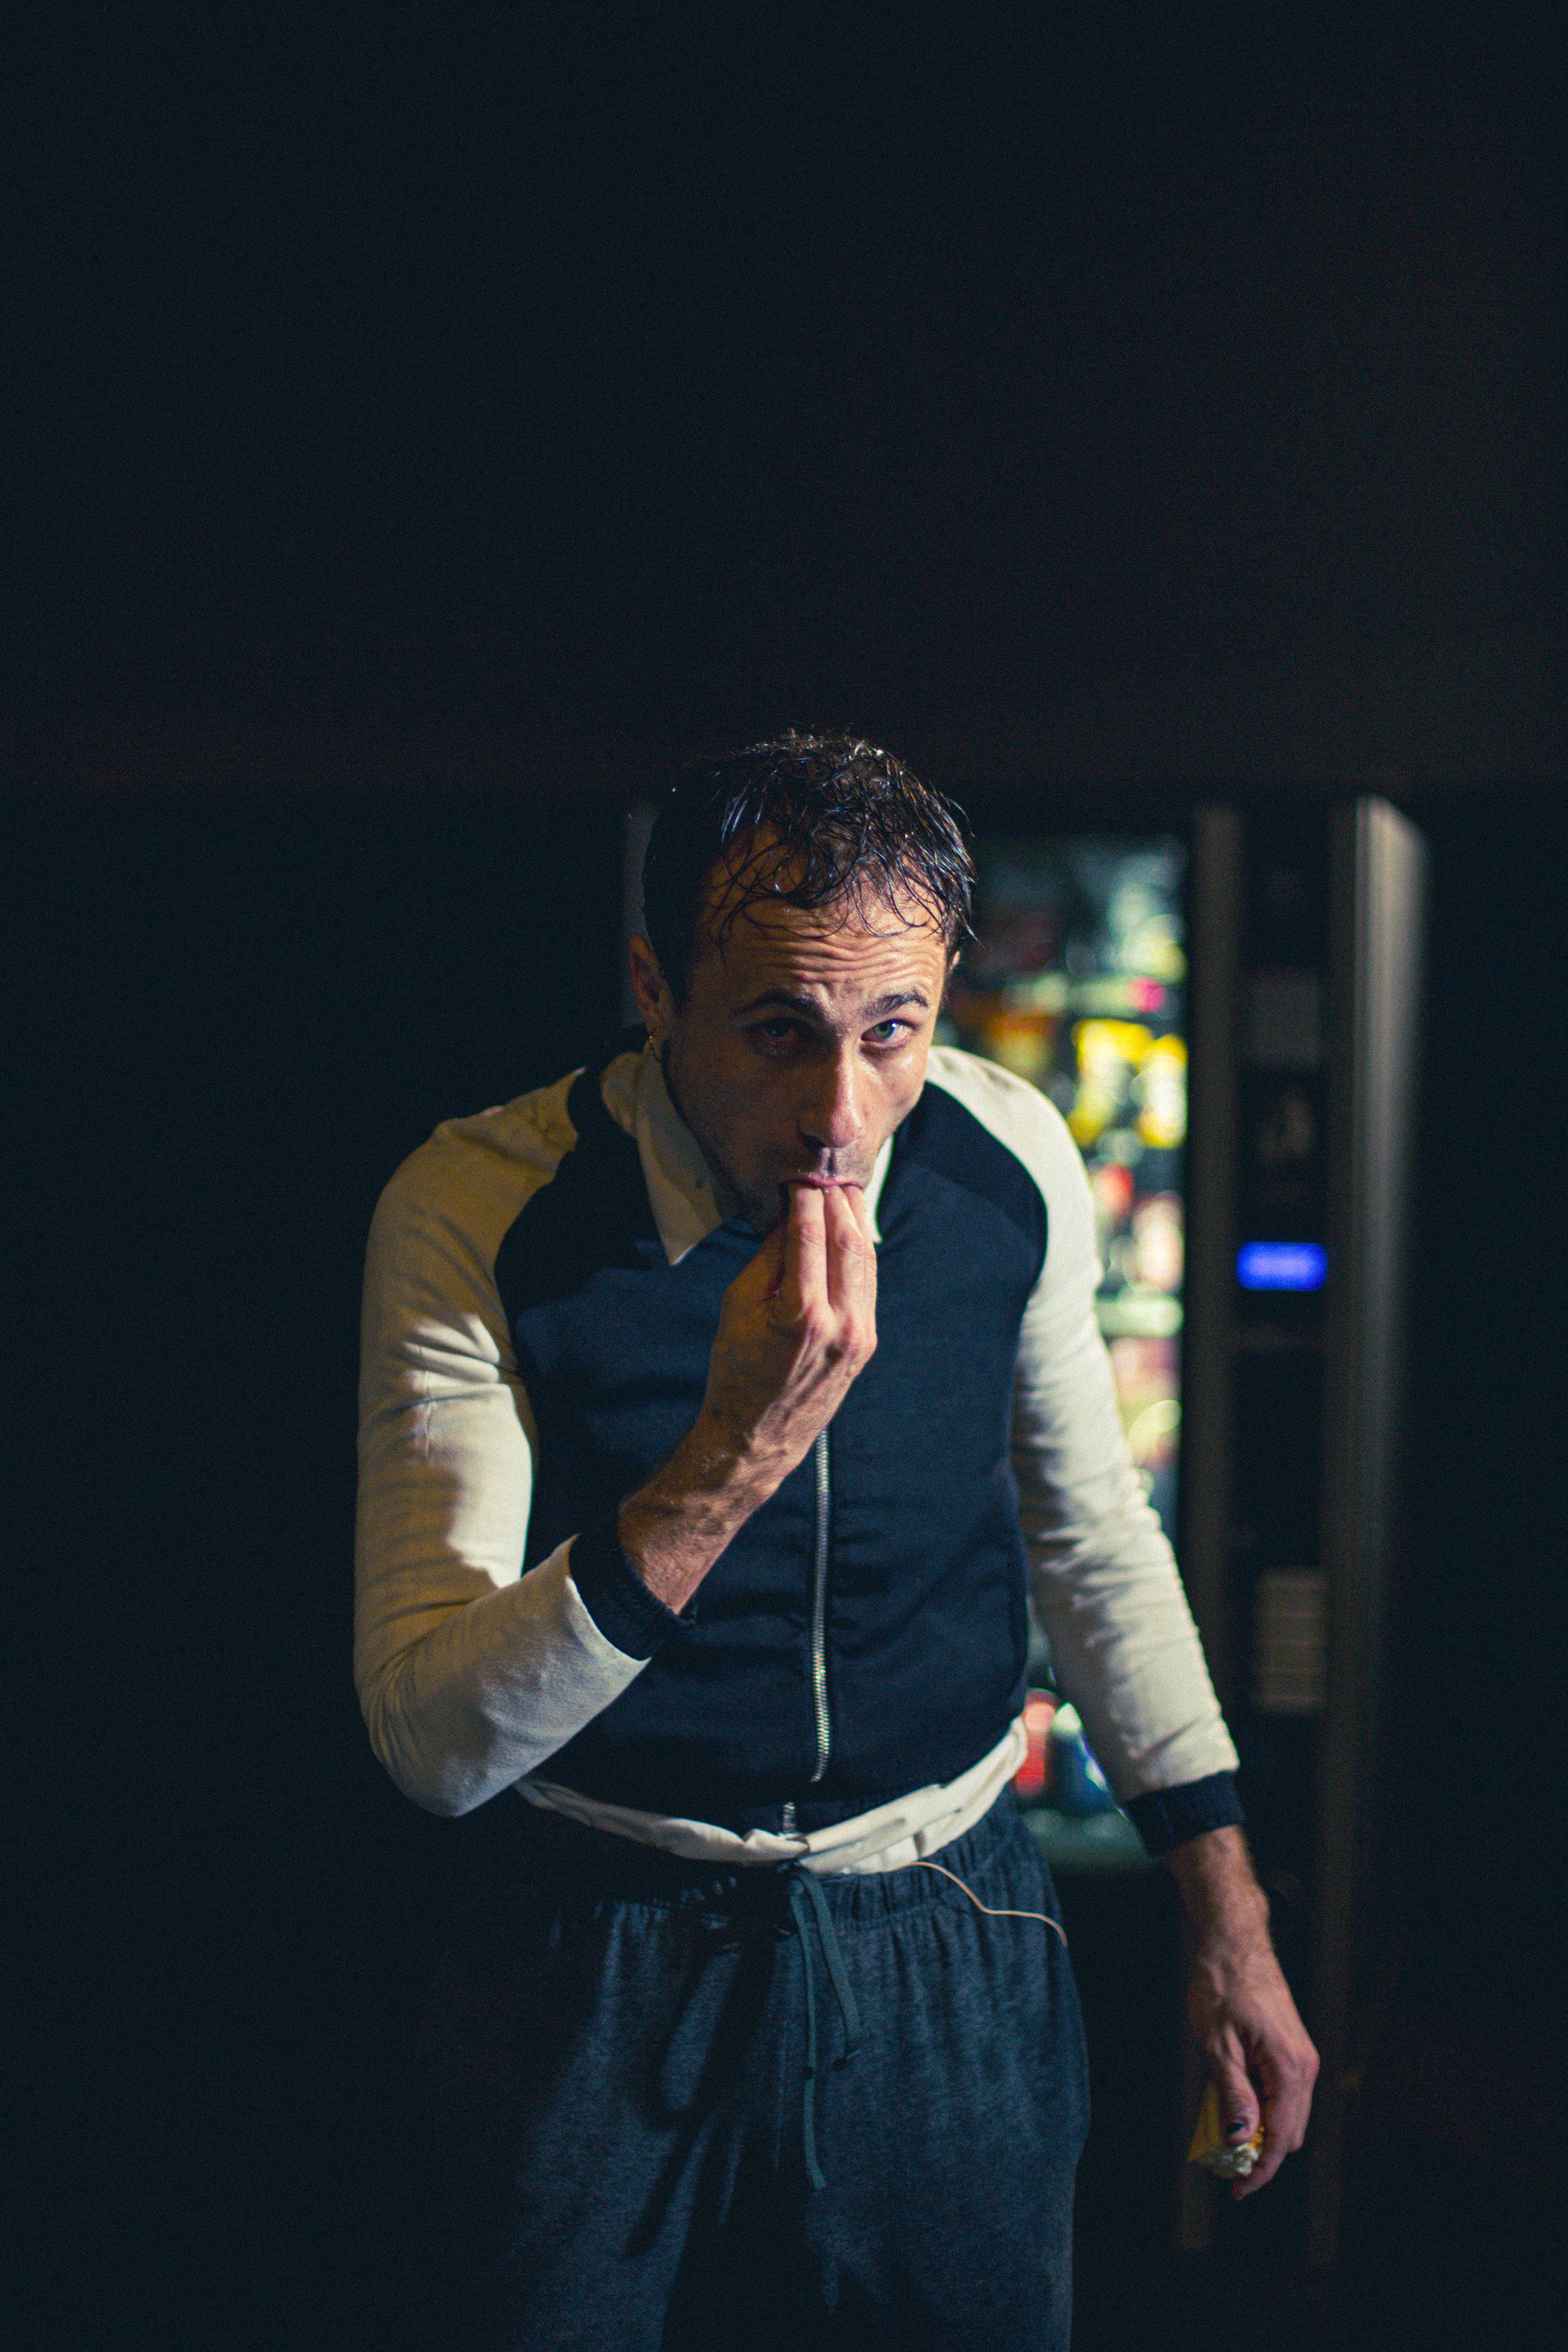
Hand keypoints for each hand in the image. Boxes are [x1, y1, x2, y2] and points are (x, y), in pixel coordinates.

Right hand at [700, 1182, 877, 1475]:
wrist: (758, 1434)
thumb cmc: (735, 1369)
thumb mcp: (736, 1307)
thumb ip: (767, 1259)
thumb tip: (792, 1216)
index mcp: (801, 1315)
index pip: (810, 1237)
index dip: (806, 1200)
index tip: (799, 1175)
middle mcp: (840, 1324)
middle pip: (848, 1241)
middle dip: (837, 1202)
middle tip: (824, 1173)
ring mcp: (859, 1335)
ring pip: (866, 1259)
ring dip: (855, 1221)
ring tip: (841, 1191)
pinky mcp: (866, 1341)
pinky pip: (867, 1283)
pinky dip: (860, 1250)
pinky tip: (850, 1229)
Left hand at [1169, 1828, 1319, 2195]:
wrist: (1234, 1942)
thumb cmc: (1222, 1985)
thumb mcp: (1217, 2044)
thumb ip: (1233, 2094)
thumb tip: (1241, 2140)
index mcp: (1289, 2068)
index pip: (1280, 2138)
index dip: (1259, 2170)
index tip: (1237, 2190)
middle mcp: (1304, 2067)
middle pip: (1289, 2133)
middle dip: (1260, 2155)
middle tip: (1224, 2167)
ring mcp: (1301, 2057)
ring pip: (1287, 2115)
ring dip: (1260, 2133)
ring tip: (1225, 2139)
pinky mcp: (1291, 2049)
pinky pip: (1283, 2094)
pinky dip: (1263, 2109)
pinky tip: (1236, 2108)